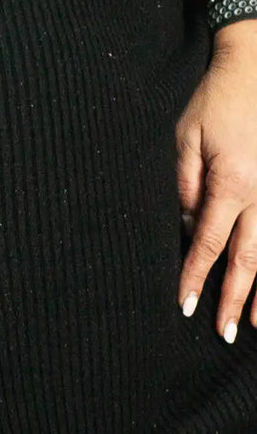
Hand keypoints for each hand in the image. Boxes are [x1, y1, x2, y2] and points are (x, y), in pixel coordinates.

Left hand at [176, 24, 256, 339]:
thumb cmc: (216, 101)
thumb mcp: (184, 139)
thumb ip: (184, 186)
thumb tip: (185, 227)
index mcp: (233, 184)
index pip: (209, 244)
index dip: (196, 277)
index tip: (184, 305)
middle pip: (251, 259)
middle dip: (236, 299)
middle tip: (226, 333)